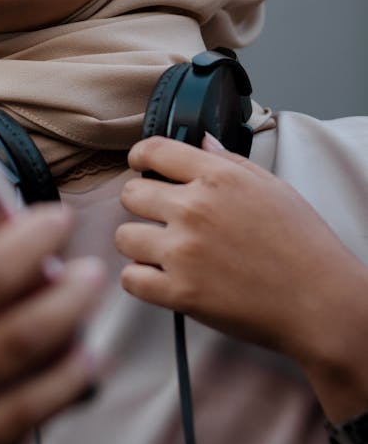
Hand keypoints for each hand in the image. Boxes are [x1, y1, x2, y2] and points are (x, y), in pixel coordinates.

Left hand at [115, 134, 367, 421]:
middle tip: (158, 216)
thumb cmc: (303, 245)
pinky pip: (130, 279)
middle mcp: (195, 209)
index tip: (139, 164)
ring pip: (123, 237)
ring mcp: (184, 251)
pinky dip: (141, 280)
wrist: (321, 303)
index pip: (155, 150)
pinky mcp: (180, 292)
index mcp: (218, 177)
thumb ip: (228, 160)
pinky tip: (161, 277)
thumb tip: (201, 141)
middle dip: (141, 204)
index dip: (140, 156)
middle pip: (130, 194)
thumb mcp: (271, 186)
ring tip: (160, 250)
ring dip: (138, 244)